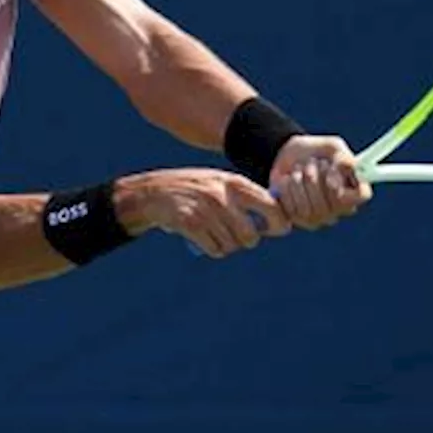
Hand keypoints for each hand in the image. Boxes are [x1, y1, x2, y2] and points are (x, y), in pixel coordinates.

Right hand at [114, 168, 290, 258]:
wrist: (154, 192)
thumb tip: (277, 221)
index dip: (278, 223)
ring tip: (213, 232)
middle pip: (251, 235)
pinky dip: (211, 248)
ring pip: (232, 245)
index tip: (277, 230)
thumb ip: (245, 197)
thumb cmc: (194, 189)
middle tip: (235, 235)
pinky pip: (215, 250)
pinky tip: (203, 238)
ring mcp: (206, 210)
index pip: (271, 206)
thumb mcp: (220, 182)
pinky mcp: (191, 224)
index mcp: (234, 183)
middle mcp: (223, 195)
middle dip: (245, 240)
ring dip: (225, 245)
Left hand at [269, 135, 372, 230]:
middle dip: (318, 175)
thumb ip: (344, 158)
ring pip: (311, 207)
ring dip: (300, 180)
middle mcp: (340, 208)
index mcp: (354, 188)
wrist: (286, 155)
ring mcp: (320, 218)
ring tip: (299, 169)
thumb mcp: (332, 147)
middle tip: (312, 162)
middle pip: (333, 201)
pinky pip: (293, 208)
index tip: (331, 171)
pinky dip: (287, 188)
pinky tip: (288, 180)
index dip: (347, 183)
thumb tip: (345, 174)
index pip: (362, 195)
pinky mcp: (298, 219)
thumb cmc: (315, 153)